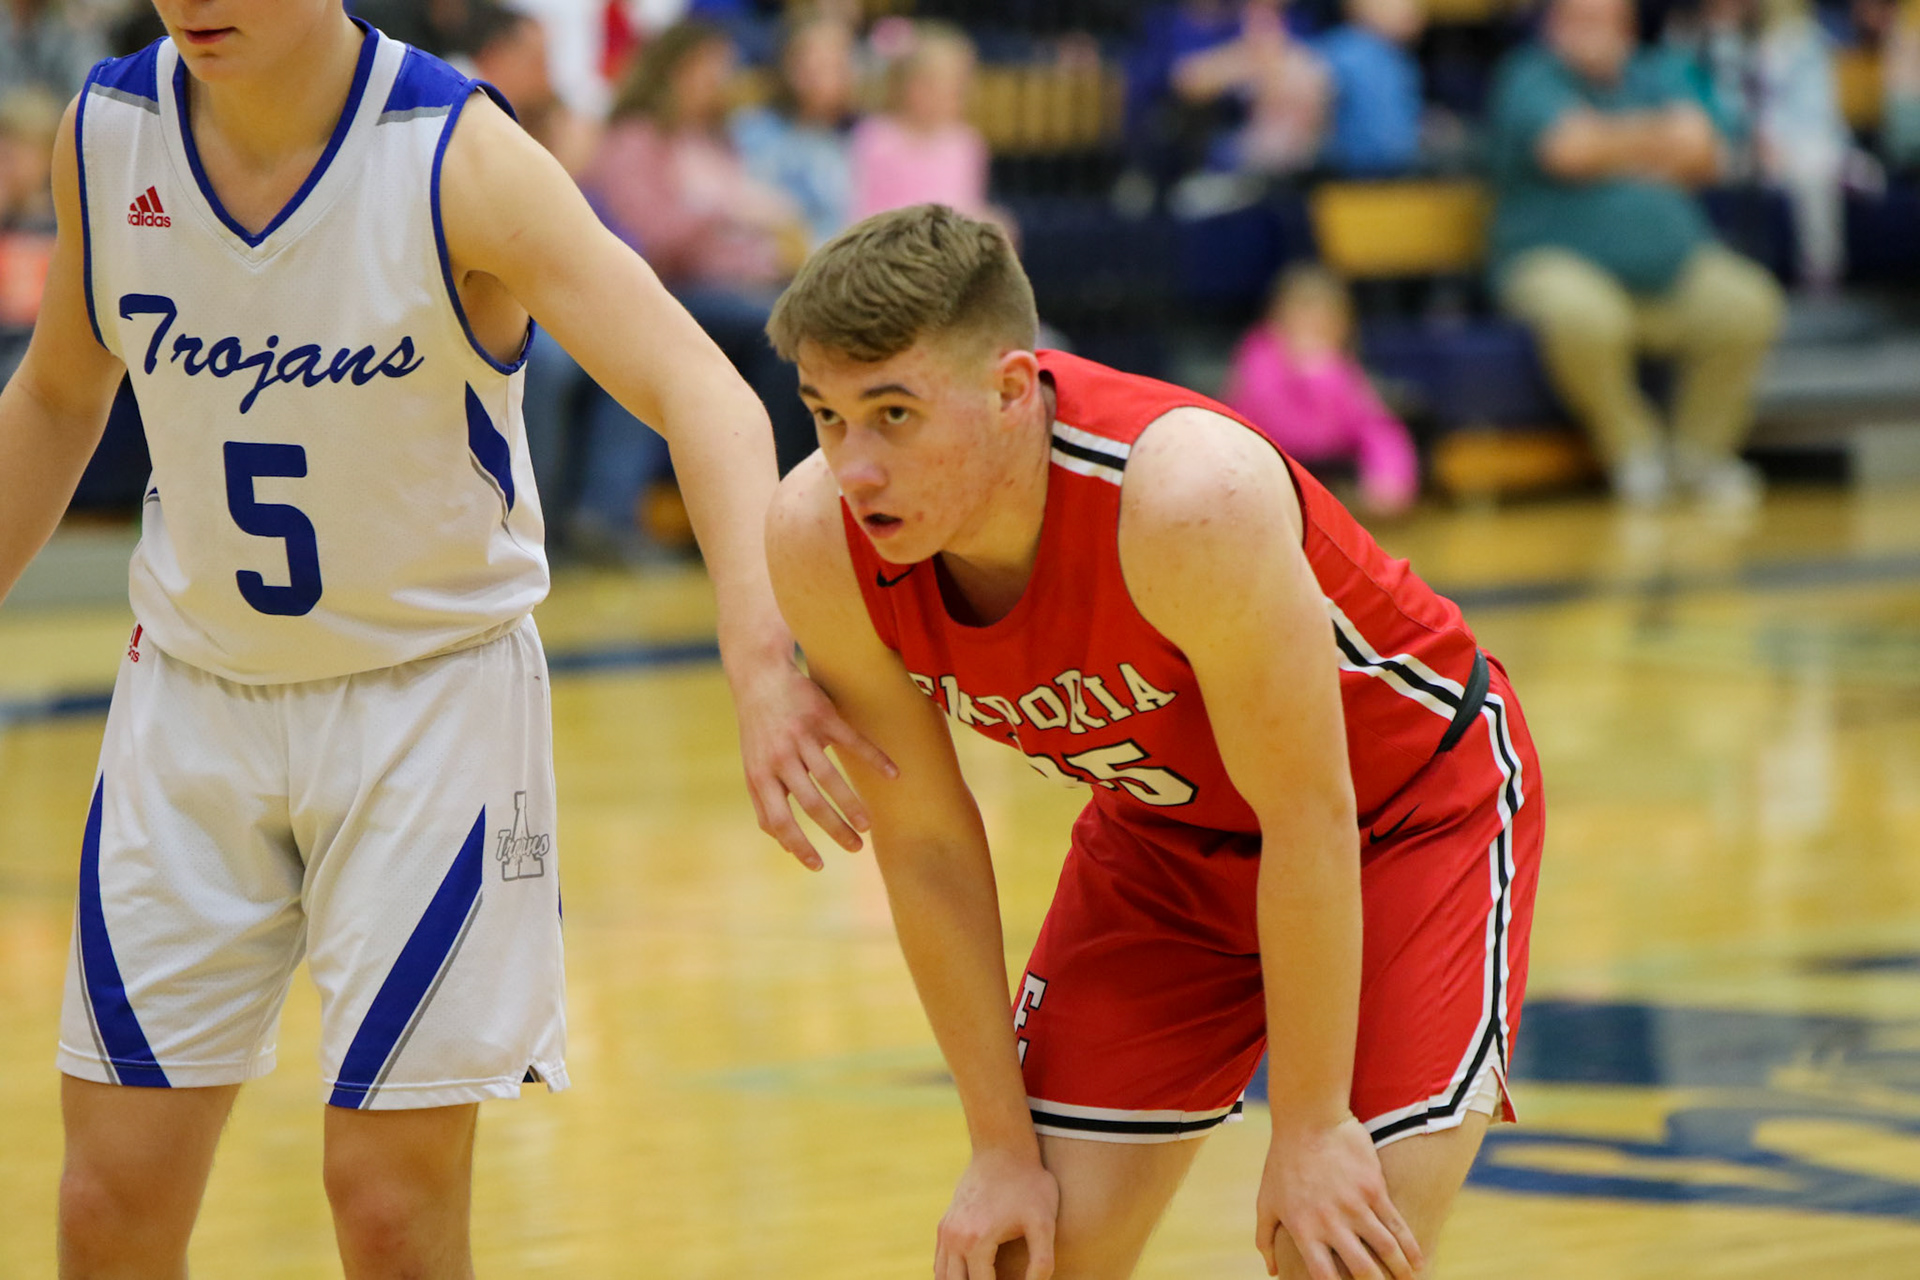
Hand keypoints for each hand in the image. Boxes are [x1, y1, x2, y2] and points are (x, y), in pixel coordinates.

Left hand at [733, 652, 895, 869]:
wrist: (760, 677)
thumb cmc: (759, 731)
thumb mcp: (754, 768)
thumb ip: (765, 803)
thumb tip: (782, 843)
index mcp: (761, 776)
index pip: (779, 820)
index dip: (798, 845)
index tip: (819, 866)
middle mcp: (780, 758)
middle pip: (810, 802)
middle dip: (835, 829)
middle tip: (857, 847)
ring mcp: (802, 736)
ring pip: (830, 777)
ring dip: (852, 804)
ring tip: (868, 825)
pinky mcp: (823, 716)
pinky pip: (853, 741)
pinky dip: (876, 759)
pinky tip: (894, 774)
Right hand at [938, 1148, 1059, 1279]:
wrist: (1003, 1148)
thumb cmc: (1029, 1184)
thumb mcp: (1044, 1223)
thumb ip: (1042, 1262)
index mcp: (977, 1243)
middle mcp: (955, 1239)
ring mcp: (946, 1231)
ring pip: (943, 1278)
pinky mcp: (945, 1224)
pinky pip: (940, 1263)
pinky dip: (950, 1277)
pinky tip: (969, 1277)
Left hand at [1256, 1116, 1423, 1278]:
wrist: (1308, 1120)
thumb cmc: (1283, 1162)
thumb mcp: (1266, 1201)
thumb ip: (1265, 1238)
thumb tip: (1272, 1271)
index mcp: (1303, 1230)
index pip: (1323, 1277)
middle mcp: (1330, 1223)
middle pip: (1362, 1270)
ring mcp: (1354, 1206)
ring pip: (1386, 1250)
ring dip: (1400, 1272)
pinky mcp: (1373, 1188)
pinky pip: (1397, 1224)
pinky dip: (1411, 1247)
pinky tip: (1418, 1261)